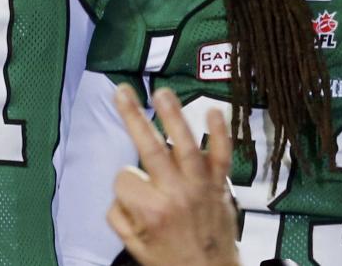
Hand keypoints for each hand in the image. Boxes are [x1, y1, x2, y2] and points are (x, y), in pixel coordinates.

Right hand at [107, 84, 239, 265]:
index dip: (122, 183)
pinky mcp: (219, 186)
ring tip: (162, 92)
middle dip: (134, 118)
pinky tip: (214, 111)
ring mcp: (200, 188)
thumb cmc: (173, 260)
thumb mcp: (135, 246)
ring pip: (187, 147)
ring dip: (174, 117)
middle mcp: (175, 195)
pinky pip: (222, 157)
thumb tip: (119, 191)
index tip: (130, 194)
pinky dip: (221, 134)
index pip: (124, 177)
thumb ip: (120, 216)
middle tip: (123, 91)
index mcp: (152, 211)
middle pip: (152, 149)